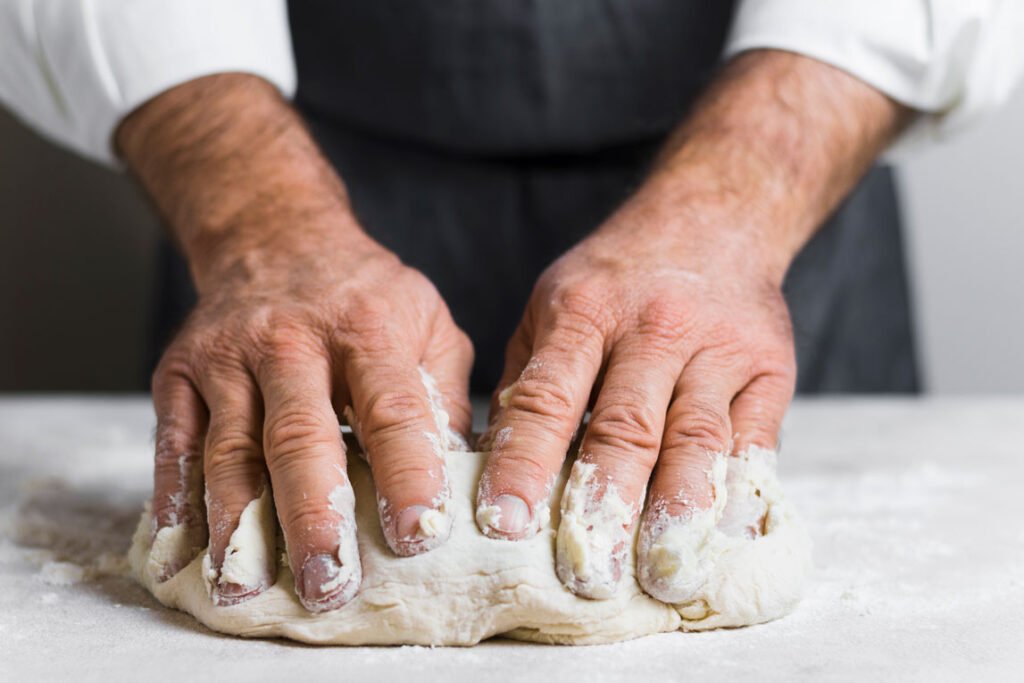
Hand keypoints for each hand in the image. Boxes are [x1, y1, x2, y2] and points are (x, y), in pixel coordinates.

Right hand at [118, 75, 471, 611]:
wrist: (276, 239)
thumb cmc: (367, 297)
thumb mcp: (429, 325)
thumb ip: (445, 398)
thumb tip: (464, 479)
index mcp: (369, 330)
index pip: (392, 410)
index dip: (406, 473)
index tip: (419, 536)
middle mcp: (292, 341)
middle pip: (300, 438)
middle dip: (313, 518)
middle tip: (328, 584)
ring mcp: (229, 356)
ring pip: (229, 450)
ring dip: (238, 526)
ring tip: (249, 587)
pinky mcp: (180, 371)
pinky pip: (175, 442)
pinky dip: (178, 497)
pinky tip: (188, 546)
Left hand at [474, 186, 795, 598]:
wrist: (712, 219)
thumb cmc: (615, 280)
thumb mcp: (553, 307)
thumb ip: (528, 382)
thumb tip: (488, 468)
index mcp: (583, 312)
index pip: (548, 398)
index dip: (524, 464)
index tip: (503, 525)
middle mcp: (652, 328)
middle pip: (625, 427)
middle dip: (603, 506)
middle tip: (586, 575)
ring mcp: (716, 347)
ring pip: (696, 436)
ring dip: (679, 509)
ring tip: (662, 573)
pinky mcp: (769, 367)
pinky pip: (757, 436)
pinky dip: (741, 489)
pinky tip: (726, 535)